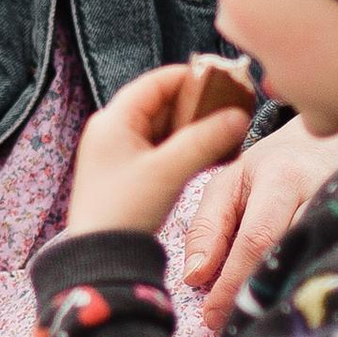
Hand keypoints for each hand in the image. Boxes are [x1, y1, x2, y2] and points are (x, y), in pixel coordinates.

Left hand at [63, 61, 255, 241]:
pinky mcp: (125, 172)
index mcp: (113, 120)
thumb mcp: (169, 170)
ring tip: (224, 131)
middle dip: (196, 106)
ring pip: (162, 128)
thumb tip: (237, 117)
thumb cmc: (125, 211)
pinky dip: (182, 147)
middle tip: (230, 108)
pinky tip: (207, 152)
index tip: (223, 81)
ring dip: (191, 128)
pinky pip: (159, 148)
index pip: (156, 82)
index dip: (191, 78)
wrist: (101, 258)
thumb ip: (205, 139)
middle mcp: (111, 130)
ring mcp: (117, 152)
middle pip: (160, 103)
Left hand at [181, 118, 337, 332]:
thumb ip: (208, 228)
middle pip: (290, 258)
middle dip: (258, 299)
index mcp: (283, 179)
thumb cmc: (275, 165)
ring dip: (286, 300)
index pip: (257, 240)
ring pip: (317, 266)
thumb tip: (195, 278)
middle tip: (235, 330)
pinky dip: (313, 292)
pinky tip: (295, 312)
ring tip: (260, 328)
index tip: (212, 318)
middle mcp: (324, 193)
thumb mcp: (231, 183)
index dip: (233, 284)